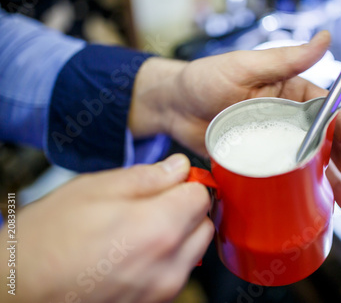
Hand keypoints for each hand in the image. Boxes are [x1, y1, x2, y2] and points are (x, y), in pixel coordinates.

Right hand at [0, 154, 212, 302]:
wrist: (20, 291)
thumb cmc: (48, 241)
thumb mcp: (95, 189)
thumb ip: (147, 177)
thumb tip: (178, 167)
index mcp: (159, 229)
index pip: (202, 196)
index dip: (187, 183)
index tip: (172, 182)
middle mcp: (169, 265)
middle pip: (204, 224)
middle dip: (187, 208)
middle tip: (156, 202)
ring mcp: (163, 290)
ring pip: (194, 250)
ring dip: (180, 234)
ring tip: (140, 228)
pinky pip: (178, 272)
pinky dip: (168, 257)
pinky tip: (135, 250)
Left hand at [129, 31, 340, 216]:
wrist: (173, 107)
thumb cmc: (204, 79)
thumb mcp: (245, 65)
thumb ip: (285, 59)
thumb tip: (323, 39)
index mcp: (293, 94)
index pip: (332, 113)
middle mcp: (289, 121)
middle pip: (330, 145)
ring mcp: (276, 145)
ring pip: (314, 166)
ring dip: (336, 187)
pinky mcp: (261, 165)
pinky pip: (288, 180)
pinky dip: (306, 194)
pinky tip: (320, 208)